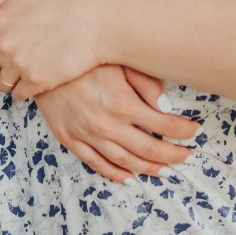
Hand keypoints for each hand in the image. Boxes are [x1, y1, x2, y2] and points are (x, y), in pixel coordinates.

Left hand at [0, 0, 106, 100]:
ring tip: (23, 74)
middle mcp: (3, 46)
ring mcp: (19, 65)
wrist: (98, 21)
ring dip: (8, 82)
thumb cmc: (64, 1)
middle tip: (5, 69)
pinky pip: (19, 95)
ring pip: (1, 86)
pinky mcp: (37, 81)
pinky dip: (25, 90)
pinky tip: (36, 79)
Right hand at [34, 65, 198, 182]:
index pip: (163, 125)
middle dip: (172, 154)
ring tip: (165, 170)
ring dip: (148, 168)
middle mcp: (106, 124)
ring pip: (124, 161)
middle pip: (148, 148)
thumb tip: (167, 105)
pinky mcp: (70, 138)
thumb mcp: (119, 61)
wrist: (41, 60)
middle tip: (186, 156)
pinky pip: (95, 163)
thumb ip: (145, 83)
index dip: (183, 131)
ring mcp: (86, 134)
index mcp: (121, 103)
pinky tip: (129, 178)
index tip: (194, 131)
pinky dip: (114, 174)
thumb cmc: (83, 57)